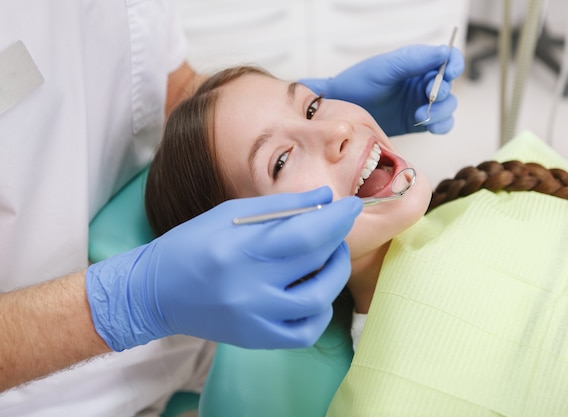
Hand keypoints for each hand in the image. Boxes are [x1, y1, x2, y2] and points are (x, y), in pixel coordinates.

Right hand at [86, 187, 361, 350]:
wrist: (156, 292)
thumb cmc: (192, 244)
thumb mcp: (230, 213)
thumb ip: (280, 206)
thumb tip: (324, 197)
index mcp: (239, 249)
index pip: (305, 234)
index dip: (337, 219)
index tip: (354, 206)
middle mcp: (248, 287)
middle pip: (315, 262)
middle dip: (337, 239)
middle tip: (337, 226)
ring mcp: (254, 317)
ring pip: (318, 299)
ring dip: (335, 273)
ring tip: (330, 256)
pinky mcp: (255, 338)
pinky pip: (305, 331)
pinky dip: (320, 310)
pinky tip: (315, 292)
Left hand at [301, 44, 463, 135]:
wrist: (344, 111)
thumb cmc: (358, 84)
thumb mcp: (385, 68)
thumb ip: (414, 60)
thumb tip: (443, 52)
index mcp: (417, 63)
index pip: (447, 59)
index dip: (454, 64)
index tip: (449, 73)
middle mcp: (422, 82)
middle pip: (450, 86)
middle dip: (443, 93)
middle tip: (428, 98)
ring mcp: (421, 103)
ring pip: (448, 107)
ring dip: (441, 111)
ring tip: (420, 115)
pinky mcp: (418, 122)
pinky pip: (440, 124)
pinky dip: (440, 125)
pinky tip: (429, 125)